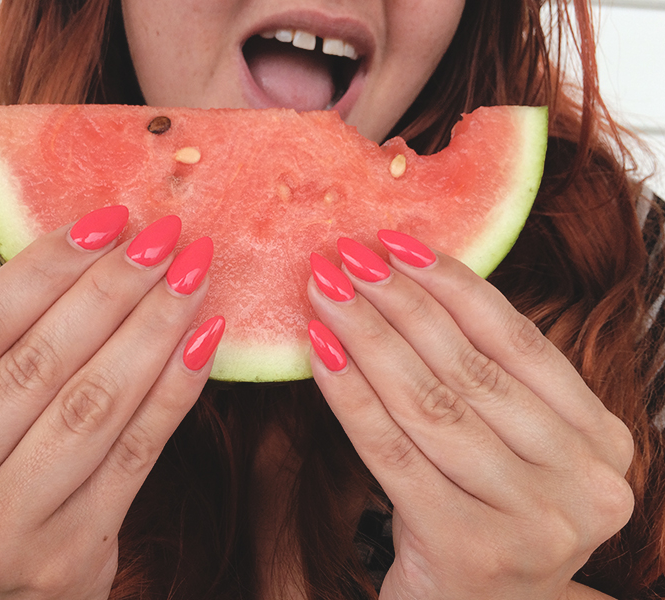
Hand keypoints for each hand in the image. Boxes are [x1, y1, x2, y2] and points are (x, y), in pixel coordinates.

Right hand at [0, 208, 222, 598]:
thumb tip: (83, 251)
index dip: (46, 266)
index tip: (105, 220)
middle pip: (39, 361)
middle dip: (113, 286)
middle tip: (163, 234)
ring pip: (93, 402)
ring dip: (154, 326)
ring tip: (192, 273)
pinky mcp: (70, 558)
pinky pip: (136, 453)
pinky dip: (176, 389)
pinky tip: (202, 338)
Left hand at [306, 232, 633, 598]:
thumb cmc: (482, 523)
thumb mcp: (510, 451)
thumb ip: (487, 383)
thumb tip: (411, 281)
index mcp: (603, 443)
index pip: (519, 343)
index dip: (453, 285)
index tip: (397, 243)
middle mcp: (585, 482)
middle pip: (470, 368)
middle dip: (398, 303)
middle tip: (345, 256)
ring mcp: (537, 521)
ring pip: (432, 404)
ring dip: (368, 337)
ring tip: (324, 292)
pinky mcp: (472, 548)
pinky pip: (394, 453)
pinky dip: (351, 396)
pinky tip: (319, 353)